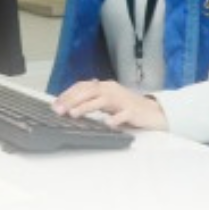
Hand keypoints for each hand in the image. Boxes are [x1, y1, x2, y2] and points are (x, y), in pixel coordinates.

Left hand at [51, 79, 168, 130]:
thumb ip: (92, 100)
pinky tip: (107, 123)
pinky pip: (123, 114)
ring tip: (73, 114)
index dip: (68, 94)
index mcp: (104, 86)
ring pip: (102, 100)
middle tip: (59, 110)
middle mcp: (111, 90)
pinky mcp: (132, 111)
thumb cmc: (126, 107)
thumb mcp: (107, 101)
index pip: (82, 86)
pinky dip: (115, 118)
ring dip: (86, 107)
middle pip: (89, 91)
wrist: (153, 111)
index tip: (55, 103)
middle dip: (72, 100)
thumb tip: (69, 104)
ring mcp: (122, 100)